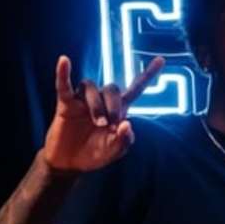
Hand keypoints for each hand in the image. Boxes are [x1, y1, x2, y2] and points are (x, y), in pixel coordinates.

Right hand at [42, 55, 164, 172]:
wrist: (71, 164)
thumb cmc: (95, 154)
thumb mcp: (114, 151)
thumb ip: (124, 140)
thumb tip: (127, 124)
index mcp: (119, 110)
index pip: (135, 88)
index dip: (147, 75)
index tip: (161, 60)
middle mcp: (102, 101)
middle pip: (112, 88)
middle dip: (114, 106)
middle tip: (110, 124)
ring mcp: (83, 101)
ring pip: (90, 87)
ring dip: (96, 104)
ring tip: (97, 122)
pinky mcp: (66, 105)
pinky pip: (64, 85)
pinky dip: (63, 73)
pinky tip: (64, 61)